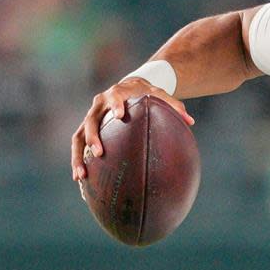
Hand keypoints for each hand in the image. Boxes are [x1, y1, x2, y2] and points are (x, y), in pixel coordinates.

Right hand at [71, 77, 193, 181]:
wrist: (128, 87)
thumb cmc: (146, 93)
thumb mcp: (160, 95)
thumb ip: (174, 106)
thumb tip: (191, 121)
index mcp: (116, 94)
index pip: (114, 97)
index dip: (116, 104)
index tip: (120, 115)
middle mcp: (99, 105)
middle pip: (90, 120)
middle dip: (93, 137)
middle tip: (99, 153)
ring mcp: (90, 118)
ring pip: (78, 137)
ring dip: (78, 157)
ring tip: (81, 177)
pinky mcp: (85, 130)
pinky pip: (79, 147)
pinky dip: (79, 163)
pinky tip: (81, 183)